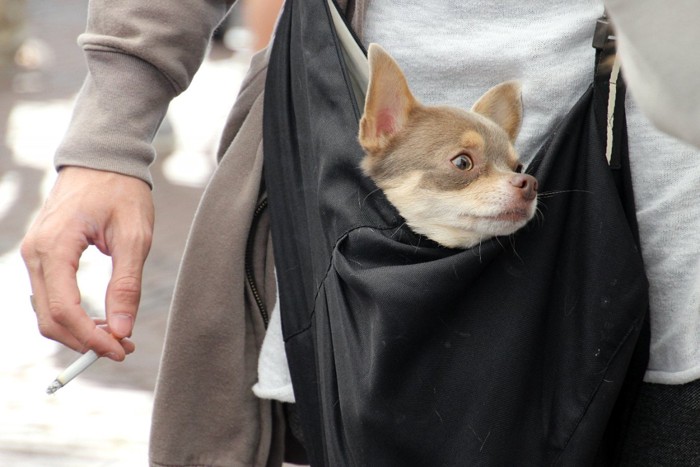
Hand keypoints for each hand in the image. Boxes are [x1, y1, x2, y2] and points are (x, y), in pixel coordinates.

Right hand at [21, 167, 153, 359]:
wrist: (103, 159)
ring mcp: (34, 255)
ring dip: (79, 331)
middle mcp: (34, 254)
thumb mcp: (134, 237)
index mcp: (54, 247)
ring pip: (47, 311)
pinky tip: (101, 320)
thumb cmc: (121, 191)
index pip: (64, 310)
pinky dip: (73, 315)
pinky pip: (50, 297)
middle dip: (85, 341)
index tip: (120, 350)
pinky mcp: (43, 256)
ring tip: (118, 336)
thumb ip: (126, 285)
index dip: (91, 338)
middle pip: (49, 318)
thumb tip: (121, 330)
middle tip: (123, 348)